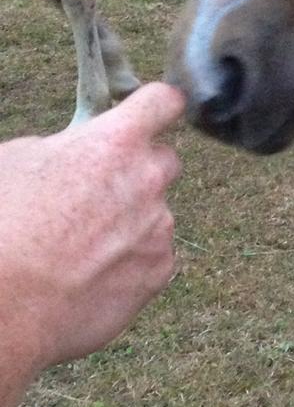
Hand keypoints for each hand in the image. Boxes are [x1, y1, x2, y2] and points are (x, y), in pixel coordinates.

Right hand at [0, 84, 183, 406]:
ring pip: (155, 212)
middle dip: (139, 170)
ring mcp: (159, 227)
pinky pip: (154, 254)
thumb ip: (62, 146)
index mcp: (115, 142)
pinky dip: (132, 260)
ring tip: (81, 245)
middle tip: (99, 191)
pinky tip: (92, 273)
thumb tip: (74, 150)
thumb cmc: (3, 227)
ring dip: (131, 220)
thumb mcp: (15, 160)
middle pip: (165, 160)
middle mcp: (148, 179)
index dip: (155, 106)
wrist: (7, 305)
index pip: (163, 101)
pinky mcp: (160, 270)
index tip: (149, 114)